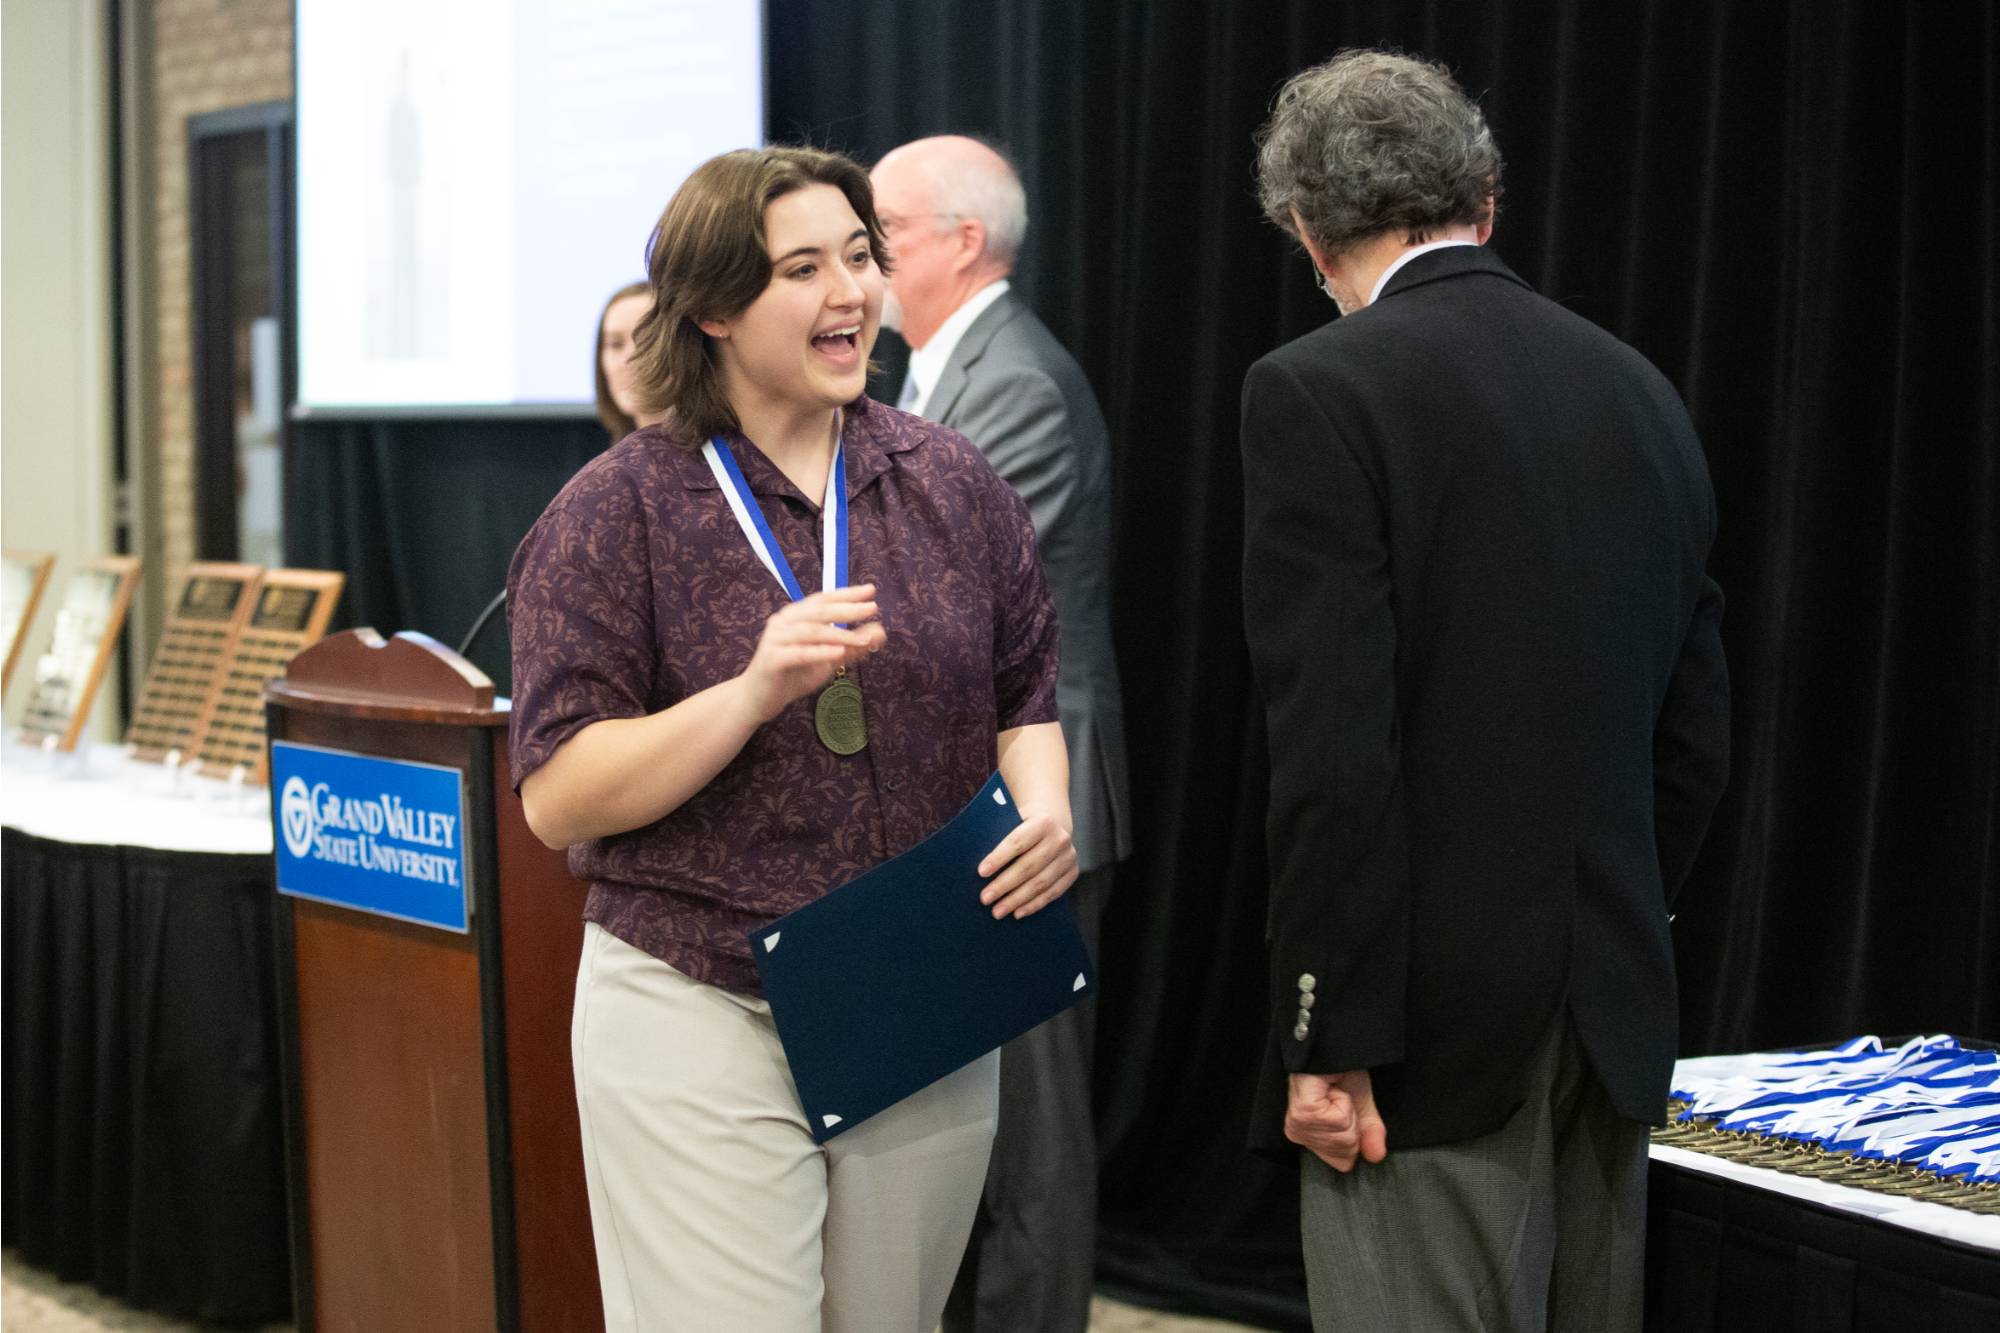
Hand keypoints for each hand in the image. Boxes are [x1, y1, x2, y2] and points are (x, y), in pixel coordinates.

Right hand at [737, 586, 884, 722]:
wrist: (760, 698)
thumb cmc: (792, 675)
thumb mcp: (828, 659)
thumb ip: (852, 646)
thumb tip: (880, 631)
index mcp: (795, 616)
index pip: (823, 600)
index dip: (846, 594)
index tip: (870, 591)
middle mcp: (784, 622)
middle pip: (818, 611)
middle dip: (847, 609)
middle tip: (872, 608)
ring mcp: (776, 639)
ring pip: (811, 632)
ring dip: (840, 634)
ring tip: (863, 638)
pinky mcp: (772, 659)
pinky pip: (799, 653)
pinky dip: (820, 652)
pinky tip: (839, 652)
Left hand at [976, 804, 1076, 918]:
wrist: (1052, 825)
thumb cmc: (1021, 825)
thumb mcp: (1013, 821)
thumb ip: (999, 835)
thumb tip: (975, 862)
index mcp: (1043, 822)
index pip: (1018, 842)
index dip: (999, 857)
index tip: (981, 872)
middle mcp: (1060, 839)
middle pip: (1029, 866)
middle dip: (1004, 884)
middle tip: (985, 898)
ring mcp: (1068, 857)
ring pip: (1041, 883)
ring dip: (1017, 900)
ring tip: (997, 911)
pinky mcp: (1072, 872)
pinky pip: (1052, 893)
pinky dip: (1034, 905)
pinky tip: (1017, 913)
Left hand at [1286, 1070, 1387, 1172]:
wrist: (1333, 1045)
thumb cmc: (1341, 1072)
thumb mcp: (1362, 1106)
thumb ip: (1369, 1134)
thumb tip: (1377, 1157)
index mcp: (1308, 1136)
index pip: (1342, 1163)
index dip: (1355, 1137)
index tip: (1347, 1110)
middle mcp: (1299, 1133)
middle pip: (1345, 1152)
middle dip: (1353, 1122)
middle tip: (1340, 1097)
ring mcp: (1299, 1122)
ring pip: (1342, 1138)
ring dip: (1348, 1109)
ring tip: (1334, 1091)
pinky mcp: (1304, 1110)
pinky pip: (1338, 1120)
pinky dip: (1344, 1101)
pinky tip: (1331, 1088)